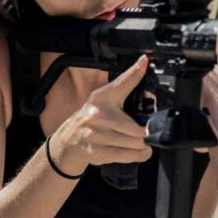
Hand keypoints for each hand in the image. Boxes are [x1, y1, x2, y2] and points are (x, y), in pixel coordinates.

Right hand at [49, 56, 153, 174]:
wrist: (69, 140)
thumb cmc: (92, 119)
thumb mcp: (104, 101)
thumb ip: (124, 92)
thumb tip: (145, 77)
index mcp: (102, 98)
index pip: (122, 83)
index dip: (135, 72)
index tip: (144, 61)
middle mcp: (99, 115)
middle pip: (139, 129)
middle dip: (147, 133)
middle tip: (148, 132)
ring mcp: (98, 135)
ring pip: (136, 144)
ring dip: (144, 145)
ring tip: (143, 142)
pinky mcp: (99, 152)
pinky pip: (130, 156)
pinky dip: (140, 155)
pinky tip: (140, 151)